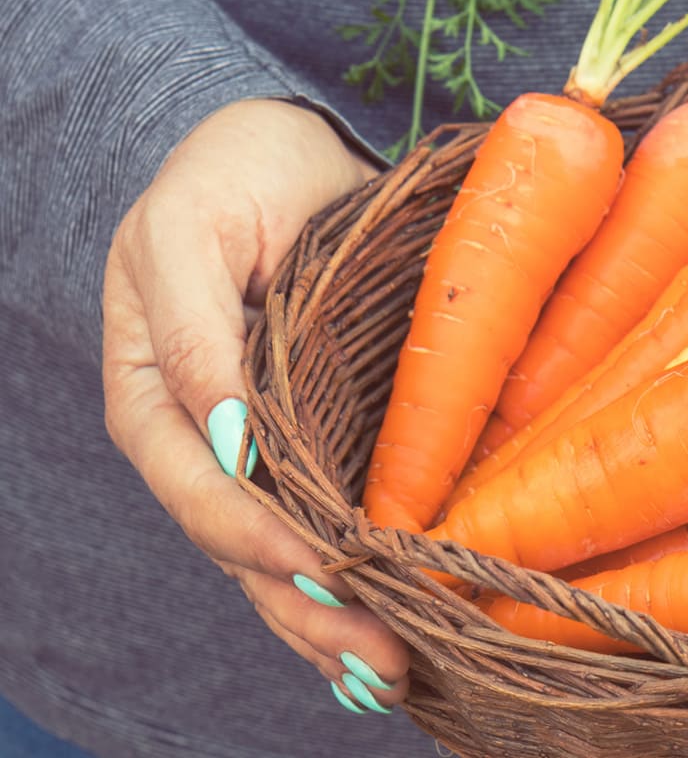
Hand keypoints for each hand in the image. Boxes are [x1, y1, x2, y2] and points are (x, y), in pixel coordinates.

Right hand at [101, 99, 407, 714]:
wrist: (284, 153)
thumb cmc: (235, 176)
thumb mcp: (195, 232)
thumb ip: (196, 332)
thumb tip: (225, 436)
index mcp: (153, 391)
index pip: (199, 487)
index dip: (260, 536)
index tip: (331, 568)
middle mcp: (199, 439)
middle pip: (242, 548)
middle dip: (309, 610)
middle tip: (382, 657)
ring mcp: (252, 454)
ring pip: (279, 561)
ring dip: (333, 625)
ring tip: (394, 673)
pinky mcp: (307, 452)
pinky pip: (316, 535)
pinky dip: (349, 592)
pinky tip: (391, 640)